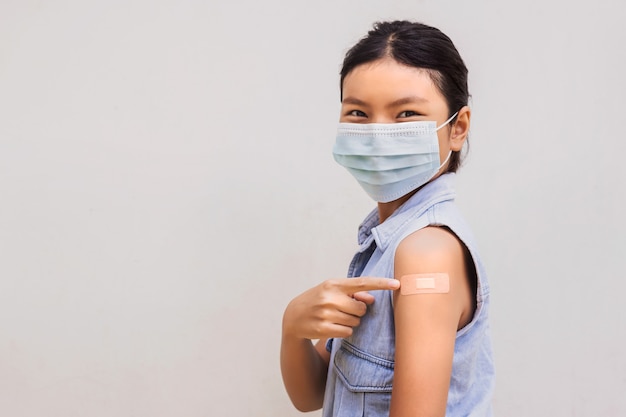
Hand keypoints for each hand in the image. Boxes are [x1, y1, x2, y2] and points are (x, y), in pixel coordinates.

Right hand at [283, 277, 399, 339]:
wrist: (293, 316)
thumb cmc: (318, 300)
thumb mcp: (332, 291)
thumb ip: (353, 293)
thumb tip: (372, 300)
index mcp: (333, 284)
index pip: (362, 282)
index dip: (381, 284)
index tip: (397, 284)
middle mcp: (329, 297)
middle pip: (361, 308)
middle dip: (357, 311)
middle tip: (344, 310)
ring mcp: (325, 313)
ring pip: (355, 321)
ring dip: (350, 321)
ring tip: (335, 317)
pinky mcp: (323, 329)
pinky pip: (348, 332)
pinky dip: (344, 330)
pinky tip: (332, 326)